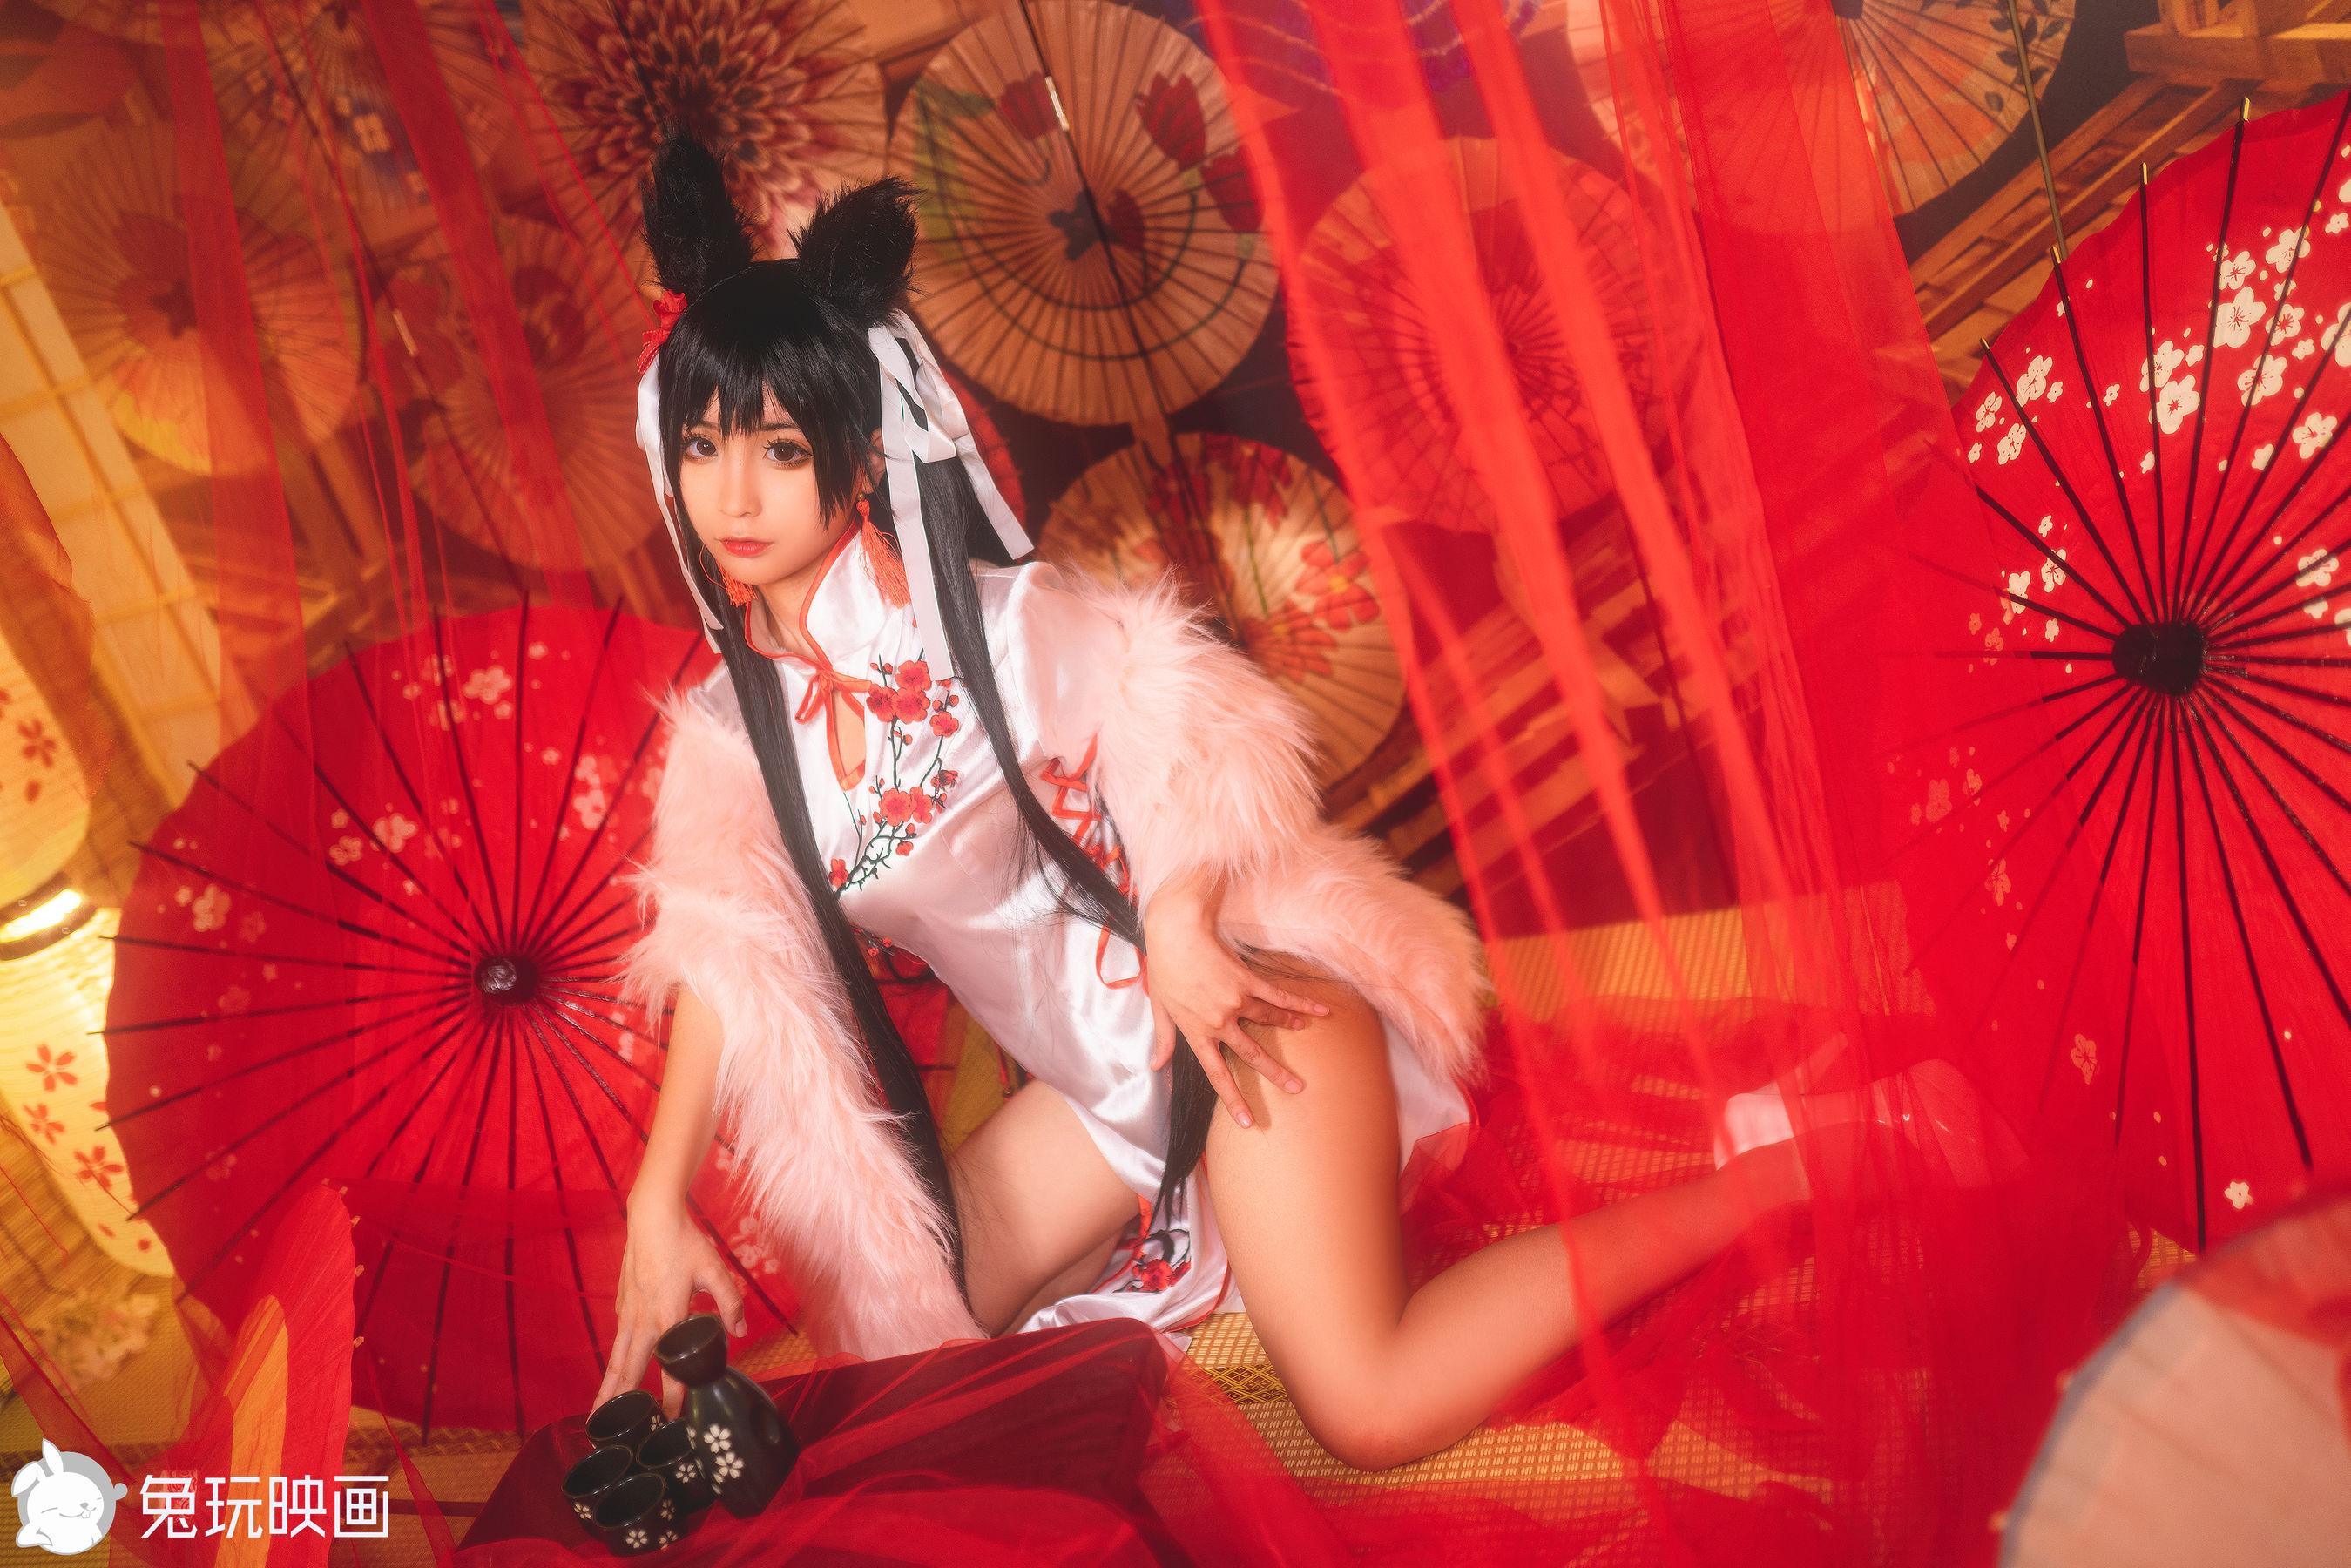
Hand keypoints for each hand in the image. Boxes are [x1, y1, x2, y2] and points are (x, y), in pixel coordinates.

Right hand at [596, 1197, 747, 1415]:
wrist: (652, 1218)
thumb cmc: (686, 1243)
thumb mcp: (716, 1271)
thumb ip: (730, 1303)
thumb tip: (739, 1333)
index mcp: (668, 1317)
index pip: (670, 1367)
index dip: (674, 1396)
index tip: (675, 1419)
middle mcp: (643, 1321)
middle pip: (630, 1370)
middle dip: (623, 1402)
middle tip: (615, 1431)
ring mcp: (628, 1313)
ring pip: (617, 1357)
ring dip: (608, 1386)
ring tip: (598, 1412)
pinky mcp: (623, 1303)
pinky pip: (618, 1339)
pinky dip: (614, 1360)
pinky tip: (616, 1369)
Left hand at [1142, 913, 1329, 1128]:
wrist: (1177, 933)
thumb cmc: (1165, 969)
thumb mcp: (1160, 1008)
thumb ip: (1163, 1040)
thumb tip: (1156, 1067)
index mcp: (1197, 1032)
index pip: (1217, 1074)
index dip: (1233, 1098)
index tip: (1248, 1121)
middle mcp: (1219, 1022)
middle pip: (1252, 1054)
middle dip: (1276, 1073)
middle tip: (1298, 1087)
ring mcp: (1236, 1001)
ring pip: (1269, 1020)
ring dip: (1289, 1026)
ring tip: (1305, 1032)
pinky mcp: (1247, 980)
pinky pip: (1278, 996)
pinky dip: (1299, 1003)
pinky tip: (1318, 1009)